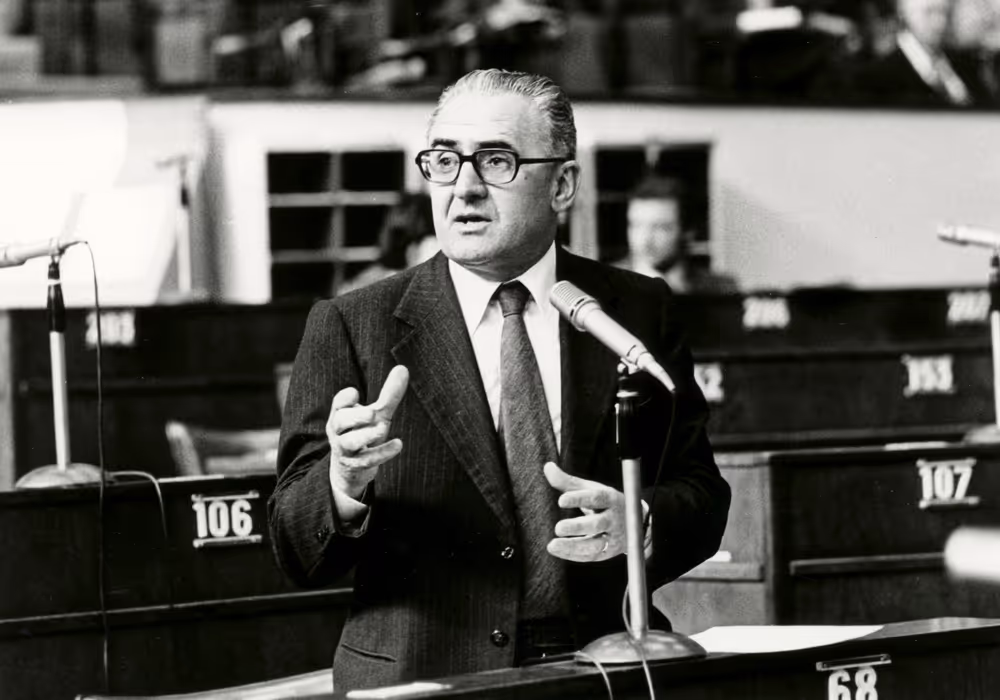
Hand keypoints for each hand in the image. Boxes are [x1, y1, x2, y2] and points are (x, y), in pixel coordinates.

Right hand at [326, 365, 408, 498]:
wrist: (351, 469)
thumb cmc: (363, 433)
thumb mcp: (376, 414)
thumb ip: (389, 394)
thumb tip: (403, 368)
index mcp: (340, 415)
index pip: (338, 404)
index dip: (344, 399)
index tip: (355, 393)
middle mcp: (339, 432)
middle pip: (340, 422)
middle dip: (355, 417)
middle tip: (372, 413)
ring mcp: (346, 450)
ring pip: (349, 443)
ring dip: (365, 436)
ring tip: (382, 428)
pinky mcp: (356, 466)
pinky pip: (367, 460)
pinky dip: (382, 453)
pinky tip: (398, 444)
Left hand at [543, 461, 625, 561]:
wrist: (636, 522)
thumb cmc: (606, 503)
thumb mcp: (591, 489)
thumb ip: (568, 481)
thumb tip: (547, 467)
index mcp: (610, 499)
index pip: (596, 498)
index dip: (579, 498)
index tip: (561, 500)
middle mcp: (614, 519)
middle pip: (597, 524)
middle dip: (578, 527)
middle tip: (558, 528)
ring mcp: (613, 537)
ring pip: (595, 545)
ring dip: (574, 547)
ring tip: (553, 545)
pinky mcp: (609, 552)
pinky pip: (591, 556)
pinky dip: (573, 555)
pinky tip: (558, 551)